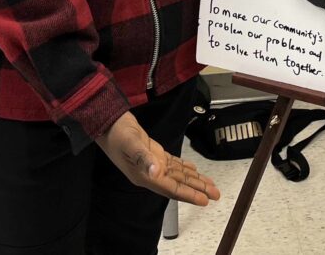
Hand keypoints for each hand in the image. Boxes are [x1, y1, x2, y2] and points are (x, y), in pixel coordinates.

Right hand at [98, 111, 220, 205]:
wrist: (108, 123)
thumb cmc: (118, 133)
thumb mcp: (131, 143)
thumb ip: (143, 158)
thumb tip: (155, 171)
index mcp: (145, 175)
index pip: (172, 188)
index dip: (189, 195)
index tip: (204, 200)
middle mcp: (151, 173)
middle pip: (179, 184)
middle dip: (197, 189)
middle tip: (215, 194)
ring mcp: (153, 164)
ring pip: (178, 175)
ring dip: (194, 180)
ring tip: (210, 186)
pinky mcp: (154, 153)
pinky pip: (173, 164)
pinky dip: (184, 168)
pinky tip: (193, 171)